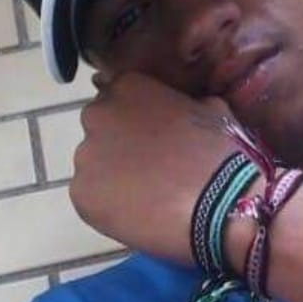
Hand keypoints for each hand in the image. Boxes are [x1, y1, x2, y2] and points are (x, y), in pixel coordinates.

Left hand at [69, 72, 236, 264]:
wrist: (220, 202)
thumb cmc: (221, 153)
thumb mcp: (214, 110)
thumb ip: (187, 103)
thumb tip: (187, 108)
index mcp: (129, 87)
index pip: (120, 99)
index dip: (138, 122)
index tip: (156, 140)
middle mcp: (97, 114)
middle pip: (101, 130)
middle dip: (120, 146)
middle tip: (152, 169)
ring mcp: (85, 155)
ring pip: (95, 167)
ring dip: (114, 178)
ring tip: (148, 197)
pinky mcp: (80, 193)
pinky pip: (91, 199)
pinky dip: (110, 206)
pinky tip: (139, 214)